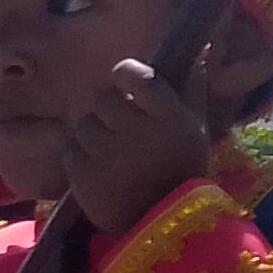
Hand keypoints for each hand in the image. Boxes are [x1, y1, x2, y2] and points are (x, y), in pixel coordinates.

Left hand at [64, 59, 216, 234]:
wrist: (163, 226)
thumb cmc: (181, 170)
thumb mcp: (196, 129)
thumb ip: (192, 88)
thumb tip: (202, 46)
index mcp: (172, 119)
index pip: (135, 76)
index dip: (125, 73)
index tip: (125, 79)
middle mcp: (139, 135)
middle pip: (104, 98)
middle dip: (109, 108)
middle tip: (120, 125)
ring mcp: (109, 158)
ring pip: (84, 122)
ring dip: (93, 131)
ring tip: (111, 149)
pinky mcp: (84, 178)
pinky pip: (71, 149)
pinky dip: (80, 155)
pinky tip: (99, 167)